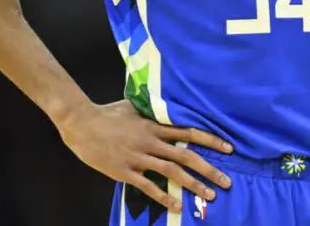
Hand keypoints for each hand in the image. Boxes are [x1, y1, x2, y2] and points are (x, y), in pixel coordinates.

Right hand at [57, 99, 233, 213]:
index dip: (210, 140)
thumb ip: (152, 109)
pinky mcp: (125, 172)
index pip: (188, 132)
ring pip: (172, 173)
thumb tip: (168, 103)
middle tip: (227, 182)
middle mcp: (150, 142)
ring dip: (193, 185)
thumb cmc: (107, 113)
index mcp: (154, 125)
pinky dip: (165, 197)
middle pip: (185, 156)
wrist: (81, 123)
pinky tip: (178, 206)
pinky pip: (149, 187)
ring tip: (210, 195)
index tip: (228, 149)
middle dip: (209, 169)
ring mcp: (138, 157)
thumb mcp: (133, 106)